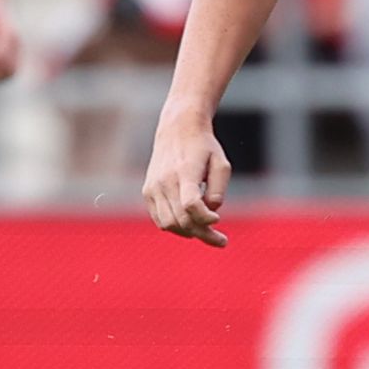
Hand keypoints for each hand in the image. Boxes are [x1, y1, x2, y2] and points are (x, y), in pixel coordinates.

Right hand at [142, 118, 232, 247]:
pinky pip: (160, 220)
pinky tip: (190, 224)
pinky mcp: (148, 192)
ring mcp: (153, 187)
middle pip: (181, 219)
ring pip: (168, 224)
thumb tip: (211, 212)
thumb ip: (218, 190)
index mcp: (185, 171)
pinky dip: (175, 226)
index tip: (217, 219)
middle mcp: (165, 180)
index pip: (191, 204)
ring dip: (188, 233)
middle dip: (203, 233)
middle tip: (221, 239)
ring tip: (206, 233)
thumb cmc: (204, 147)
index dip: (205, 218)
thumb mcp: (221, 163)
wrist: (177, 129)